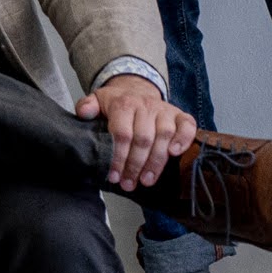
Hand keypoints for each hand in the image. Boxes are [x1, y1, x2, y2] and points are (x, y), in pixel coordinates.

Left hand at [76, 73, 196, 190]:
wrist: (135, 89)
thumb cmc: (117, 103)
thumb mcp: (97, 101)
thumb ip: (87, 106)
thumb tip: (84, 113)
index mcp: (124, 104)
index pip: (122, 133)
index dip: (119, 157)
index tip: (114, 176)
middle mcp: (146, 105)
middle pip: (143, 138)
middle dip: (135, 166)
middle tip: (129, 184)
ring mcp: (164, 110)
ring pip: (164, 135)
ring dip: (156, 162)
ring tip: (146, 181)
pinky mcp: (179, 114)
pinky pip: (187, 125)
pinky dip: (184, 139)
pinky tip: (175, 154)